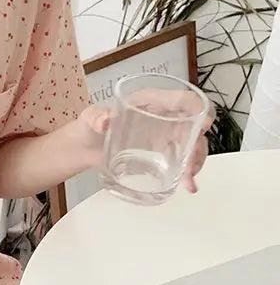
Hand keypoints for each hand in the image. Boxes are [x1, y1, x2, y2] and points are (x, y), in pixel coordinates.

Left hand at [74, 104, 210, 193]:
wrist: (83, 148)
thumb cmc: (89, 126)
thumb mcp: (90, 118)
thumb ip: (96, 117)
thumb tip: (104, 121)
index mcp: (150, 101)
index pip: (181, 99)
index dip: (197, 109)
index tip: (201, 126)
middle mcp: (162, 116)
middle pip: (192, 126)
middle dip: (197, 146)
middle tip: (189, 166)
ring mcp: (164, 136)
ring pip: (192, 144)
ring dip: (195, 162)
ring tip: (188, 181)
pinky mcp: (160, 154)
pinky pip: (181, 159)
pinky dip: (187, 172)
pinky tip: (188, 185)